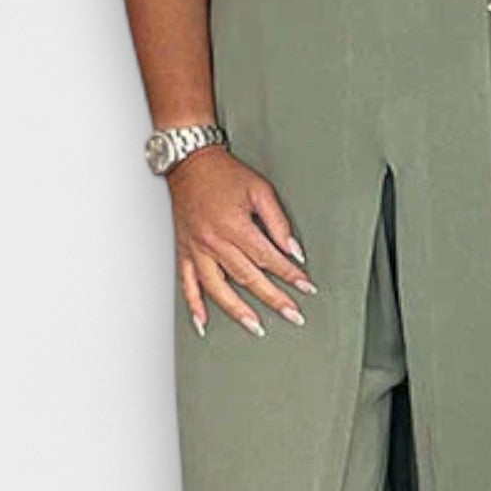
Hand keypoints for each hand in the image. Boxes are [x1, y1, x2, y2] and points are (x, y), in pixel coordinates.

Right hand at [168, 146, 316, 337]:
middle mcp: (214, 242)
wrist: (190, 163)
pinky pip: (187, 284)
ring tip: (256, 326)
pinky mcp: (185, 251)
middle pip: (248, 278)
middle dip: (274, 299)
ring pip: (218, 289)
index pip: (268, 259)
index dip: (290, 275)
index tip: (306, 288)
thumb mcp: (259, 189)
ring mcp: (197, 249)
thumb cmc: (224, 174)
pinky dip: (194, 305)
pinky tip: (203, 321)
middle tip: (293, 315)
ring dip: (238, 311)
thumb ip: (278, 221)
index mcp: (234, 226)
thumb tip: (293, 250)